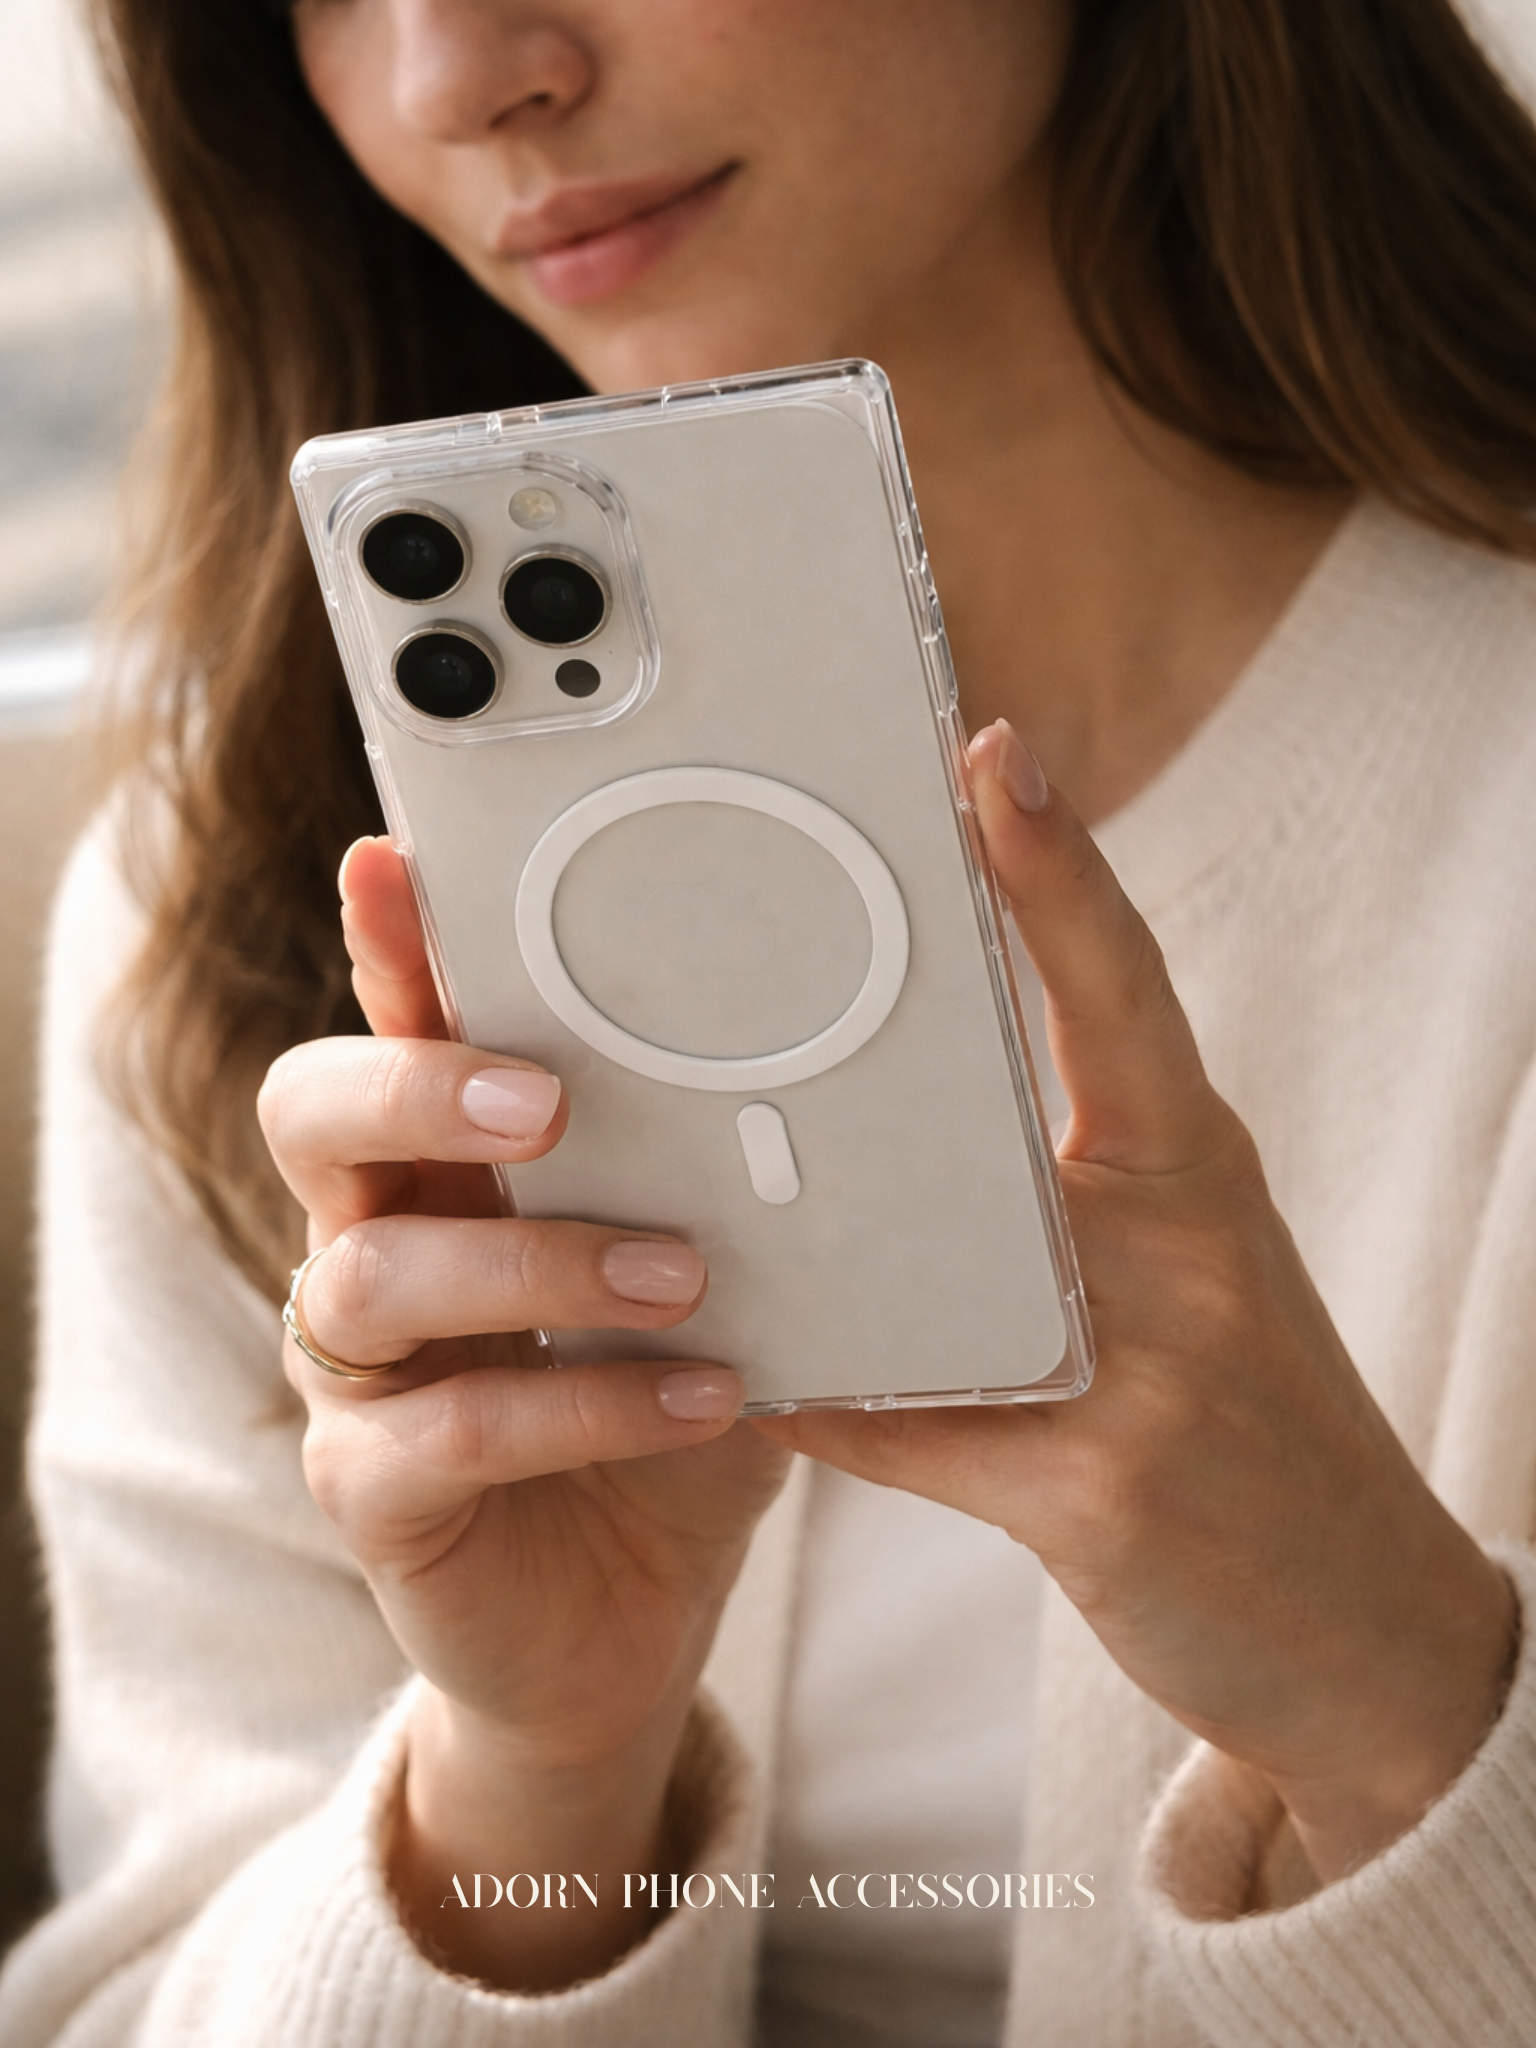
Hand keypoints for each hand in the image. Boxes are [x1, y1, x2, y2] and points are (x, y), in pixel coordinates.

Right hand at [258, 837, 788, 1988]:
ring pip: (368, 1272)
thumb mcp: (715, 1263)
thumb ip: (733, 1166)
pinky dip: (578, 1408)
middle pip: (311, 1113)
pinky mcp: (375, 1491)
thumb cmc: (671, 1399)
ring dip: (533, 1262)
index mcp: (453, 1159)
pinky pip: (445, 1433)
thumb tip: (865, 1038)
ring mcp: (360, 1371)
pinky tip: (704, 1401)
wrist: (635, 1611)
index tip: (405, 860)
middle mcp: (379, 1239)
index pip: (400, 1020)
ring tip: (683, 1273)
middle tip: (544, 1093)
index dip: (391, 942)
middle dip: (412, 1080)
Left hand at [758, 720, 1515, 1884]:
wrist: (1370, 1631)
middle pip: (1031, 1083)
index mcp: (1198, 1176)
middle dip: (920, 993)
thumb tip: (884, 1164)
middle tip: (832, 847)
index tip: (991, 753)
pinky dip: (835, 1407)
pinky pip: (916, 1431)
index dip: (1057, 870)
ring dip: (821, 1226)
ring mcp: (1154, 1367)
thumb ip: (1061, 1217)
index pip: (1125, 993)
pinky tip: (758, 1380)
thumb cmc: (1256, 1433)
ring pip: (942, 1260)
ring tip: (701, 1161)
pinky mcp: (1104, 1492)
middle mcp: (1187, 1246)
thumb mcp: (1190, 1289)